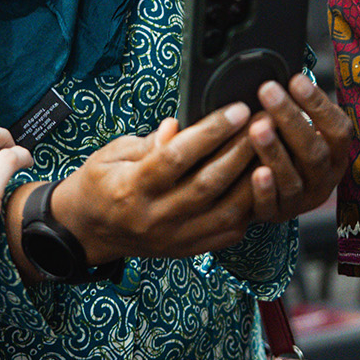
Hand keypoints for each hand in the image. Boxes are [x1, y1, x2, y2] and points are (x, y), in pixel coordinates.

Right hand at [47, 102, 257, 262]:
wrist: (88, 232)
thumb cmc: (100, 184)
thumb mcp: (111, 154)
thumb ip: (147, 142)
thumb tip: (178, 125)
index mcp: (132, 188)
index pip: (176, 157)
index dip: (210, 132)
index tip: (237, 110)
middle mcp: (155, 217)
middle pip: (208, 183)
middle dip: (242, 150)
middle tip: (266, 122)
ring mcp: (174, 238)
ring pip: (226, 211)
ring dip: (253, 179)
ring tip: (272, 149)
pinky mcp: (188, 249)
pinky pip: (228, 232)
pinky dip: (249, 208)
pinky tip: (262, 183)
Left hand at [241, 74, 353, 223]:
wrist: (277, 195)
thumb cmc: (289, 148)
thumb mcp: (302, 129)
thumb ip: (299, 109)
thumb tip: (283, 71)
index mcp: (338, 154)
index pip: (337, 129)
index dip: (318, 104)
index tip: (295, 79)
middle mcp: (325, 178)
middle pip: (313, 151)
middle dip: (291, 119)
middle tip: (267, 90)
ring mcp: (302, 200)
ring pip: (292, 178)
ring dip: (275, 151)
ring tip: (257, 126)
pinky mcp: (277, 216)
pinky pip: (272, 205)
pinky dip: (265, 190)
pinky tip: (255, 172)